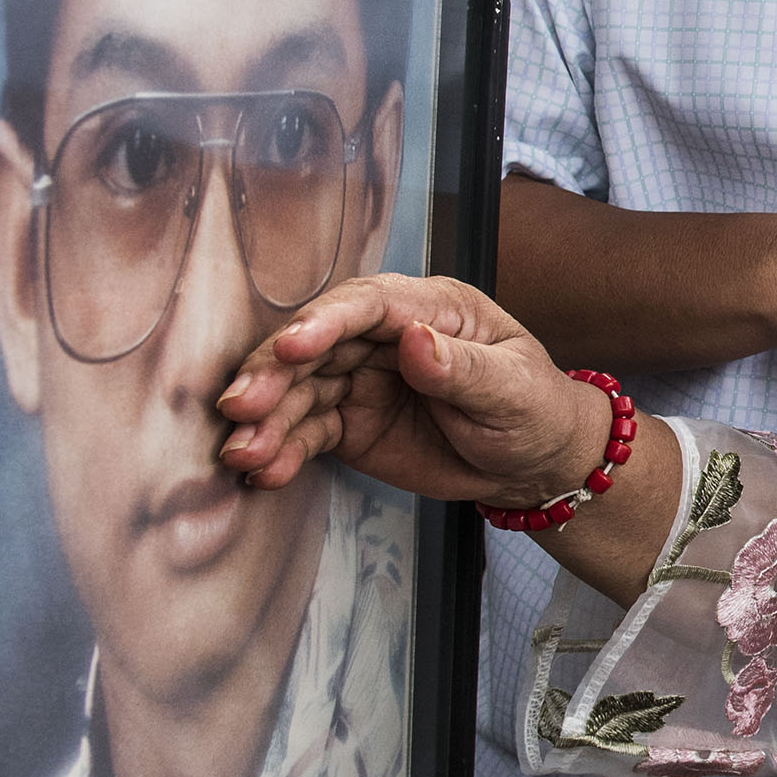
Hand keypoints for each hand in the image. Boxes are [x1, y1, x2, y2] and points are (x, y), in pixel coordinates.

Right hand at [214, 273, 606, 506]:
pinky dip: (283, 451)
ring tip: (242, 453)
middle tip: (241, 407)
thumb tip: (413, 339)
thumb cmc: (535, 411)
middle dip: (275, 373)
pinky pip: (308, 431)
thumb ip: (461, 368)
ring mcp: (362, 379)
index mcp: (432, 309)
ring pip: (301, 389)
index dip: (325, 321)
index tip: (291, 346)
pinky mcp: (350, 421)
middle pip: (317, 344)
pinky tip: (264, 471)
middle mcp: (386, 337)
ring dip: (266, 420)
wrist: (534, 464)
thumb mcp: (512, 391)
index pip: (369, 304)